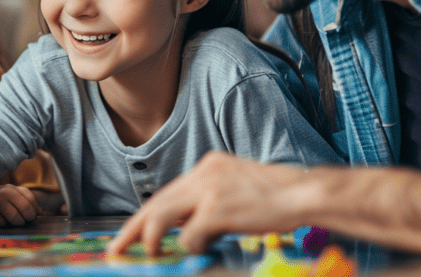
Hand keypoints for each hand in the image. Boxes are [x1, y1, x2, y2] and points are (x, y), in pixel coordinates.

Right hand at [0, 185, 42, 225]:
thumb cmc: (8, 208)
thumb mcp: (19, 202)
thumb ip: (31, 205)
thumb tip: (41, 212)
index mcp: (14, 188)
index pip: (30, 198)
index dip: (35, 209)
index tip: (34, 215)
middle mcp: (4, 191)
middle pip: (25, 207)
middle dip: (29, 217)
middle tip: (27, 221)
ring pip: (15, 216)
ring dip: (18, 223)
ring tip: (17, 222)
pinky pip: (3, 223)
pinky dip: (5, 225)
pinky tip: (3, 221)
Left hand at [107, 151, 305, 255]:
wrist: (303, 192)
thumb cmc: (274, 195)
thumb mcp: (234, 186)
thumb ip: (207, 199)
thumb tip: (181, 224)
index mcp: (206, 167)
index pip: (165, 194)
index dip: (143, 215)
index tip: (127, 233)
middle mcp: (203, 174)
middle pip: (156, 203)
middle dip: (133, 228)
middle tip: (116, 248)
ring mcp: (209, 190)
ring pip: (163, 216)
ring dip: (151, 238)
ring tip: (150, 253)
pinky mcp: (218, 208)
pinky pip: (190, 233)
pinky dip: (189, 245)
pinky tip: (202, 247)